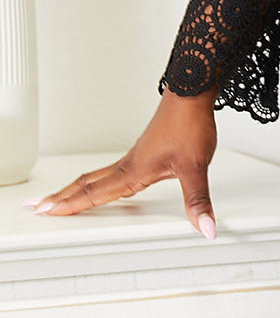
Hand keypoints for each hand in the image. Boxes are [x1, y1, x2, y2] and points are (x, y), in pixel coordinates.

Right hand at [24, 88, 219, 238]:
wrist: (192, 90)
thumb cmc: (190, 122)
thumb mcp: (195, 166)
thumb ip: (197, 200)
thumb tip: (205, 227)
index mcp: (134, 171)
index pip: (95, 193)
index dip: (70, 205)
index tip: (45, 212)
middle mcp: (129, 163)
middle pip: (87, 184)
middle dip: (61, 197)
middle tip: (36, 206)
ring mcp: (135, 155)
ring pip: (97, 175)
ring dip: (76, 188)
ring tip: (61, 197)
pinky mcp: (145, 148)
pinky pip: (112, 169)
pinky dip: (97, 179)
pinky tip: (105, 182)